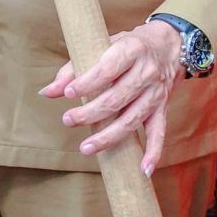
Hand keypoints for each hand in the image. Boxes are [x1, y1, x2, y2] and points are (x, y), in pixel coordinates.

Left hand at [41, 19, 185, 170]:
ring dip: (109, 137)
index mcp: (131, 50)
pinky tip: (143, 170)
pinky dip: (154, 152)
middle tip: (68, 120)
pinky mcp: (163, 108)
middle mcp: (147, 72)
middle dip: (90, 113)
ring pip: (132, 119)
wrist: (168, 46)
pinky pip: (159, 133)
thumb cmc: (127, 46)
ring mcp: (156, 93)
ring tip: (85, 148)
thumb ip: (72, 69)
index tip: (68, 93)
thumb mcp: (102, 46)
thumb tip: (48, 92)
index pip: (108, 69)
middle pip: (117, 98)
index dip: (87, 82)